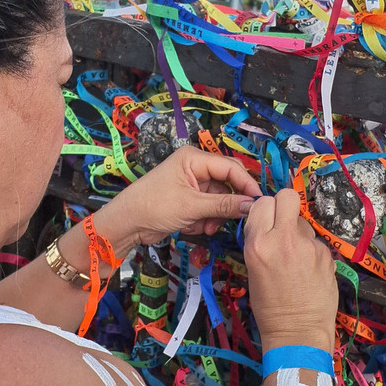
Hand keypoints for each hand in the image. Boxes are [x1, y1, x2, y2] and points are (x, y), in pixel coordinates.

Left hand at [94, 146, 260, 255]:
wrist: (127, 224)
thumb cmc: (152, 206)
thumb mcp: (192, 206)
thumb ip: (224, 205)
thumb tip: (252, 206)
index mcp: (194, 158)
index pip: (231, 167)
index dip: (246, 185)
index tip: (258, 202)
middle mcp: (195, 167)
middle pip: (227, 183)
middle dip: (228, 204)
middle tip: (233, 220)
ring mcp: (192, 184)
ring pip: (219, 199)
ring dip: (215, 216)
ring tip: (204, 227)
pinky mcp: (189, 199)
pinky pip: (209, 208)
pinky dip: (205, 219)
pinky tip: (193, 226)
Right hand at [242, 189, 337, 353]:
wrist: (298, 331)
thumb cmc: (269, 307)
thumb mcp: (253, 269)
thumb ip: (260, 240)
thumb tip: (267, 222)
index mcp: (259, 244)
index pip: (263, 202)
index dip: (264, 209)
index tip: (266, 220)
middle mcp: (284, 240)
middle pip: (287, 197)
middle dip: (284, 205)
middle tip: (282, 223)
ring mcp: (309, 246)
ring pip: (303, 222)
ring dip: (298, 232)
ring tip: (295, 256)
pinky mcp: (327, 254)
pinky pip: (316, 241)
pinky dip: (311, 250)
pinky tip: (308, 270)